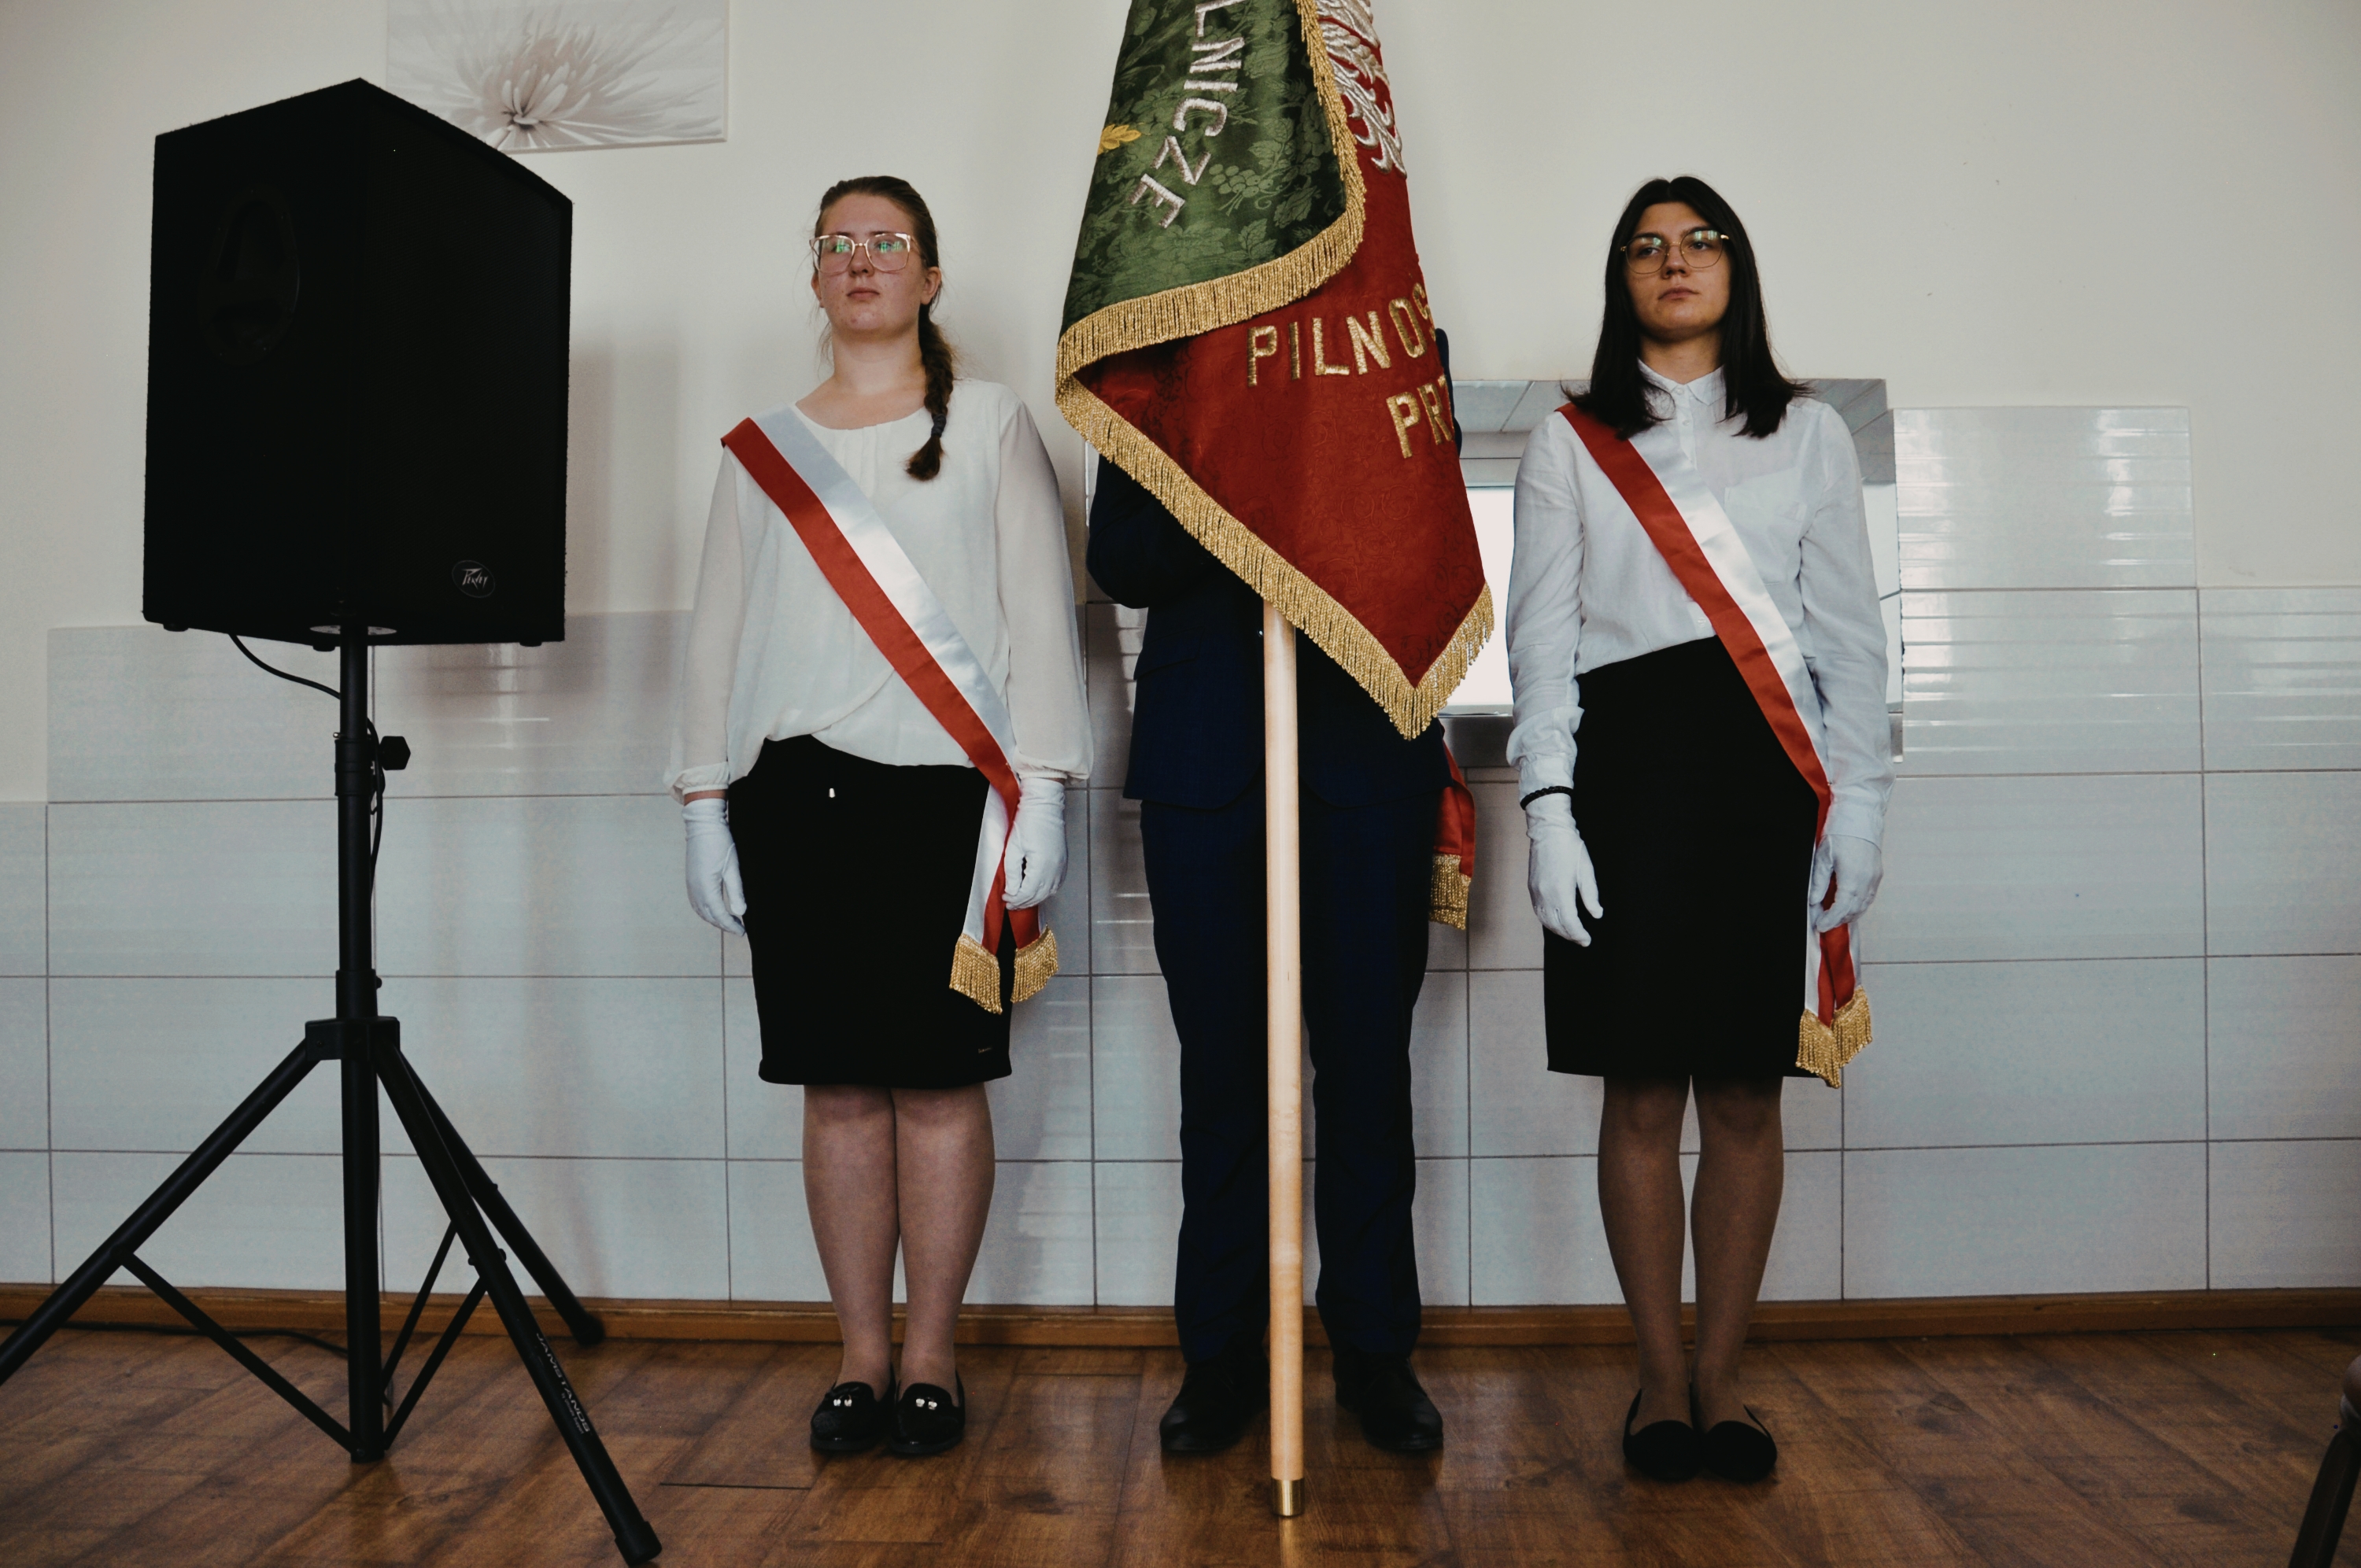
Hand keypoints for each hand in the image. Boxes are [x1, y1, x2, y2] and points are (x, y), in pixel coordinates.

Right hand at [683, 796, 746, 934]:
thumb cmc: (720, 842)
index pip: (719, 914)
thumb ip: (736, 891)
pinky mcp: (690, 880)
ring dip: (714, 919)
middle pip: (709, 915)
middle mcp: (695, 889)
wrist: (703, 824)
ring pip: (701, 911)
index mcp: (706, 887)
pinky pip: (696, 903)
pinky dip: (706, 911)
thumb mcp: (732, 867)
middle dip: (724, 925)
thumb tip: (740, 912)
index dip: (731, 925)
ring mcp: (691, 885)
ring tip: (729, 923)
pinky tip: (715, 911)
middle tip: (739, 930)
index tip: (743, 932)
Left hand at [1004, 777, 1066, 909]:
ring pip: (1049, 892)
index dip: (1015, 898)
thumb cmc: (1029, 822)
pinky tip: (1037, 891)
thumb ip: (1012, 872)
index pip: (1027, 892)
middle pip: (1039, 895)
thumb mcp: (1013, 848)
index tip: (1004, 898)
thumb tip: (1011, 890)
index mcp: (1042, 866)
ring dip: (1034, 898)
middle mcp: (1054, 869)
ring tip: (1021, 900)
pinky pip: (1056, 884)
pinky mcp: (1063, 862)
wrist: (1045, 806)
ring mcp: (1061, 866)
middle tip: (1010, 903)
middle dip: (1023, 902)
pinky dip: (1046, 891)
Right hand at [1525, 792, 1603, 945]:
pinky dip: (1548, 922)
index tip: (1587, 940)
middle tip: (1582, 940)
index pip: (1570, 922)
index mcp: (1561, 890)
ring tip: (1571, 934)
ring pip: (1545, 921)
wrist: (1548, 830)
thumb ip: (1591, 894)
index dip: (1579, 934)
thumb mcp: (1586, 869)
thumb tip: (1597, 914)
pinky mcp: (1531, 888)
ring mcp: (1536, 892)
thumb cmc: (1569, 847)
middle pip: (1557, 925)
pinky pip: (1538, 912)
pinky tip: (1556, 923)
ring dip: (1558, 931)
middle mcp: (1545, 894)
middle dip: (1570, 936)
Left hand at [1810, 834, 1881, 930]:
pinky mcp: (1877, 875)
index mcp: (1852, 877)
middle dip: (1838, 920)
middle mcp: (1867, 881)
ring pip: (1863, 906)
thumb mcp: (1823, 857)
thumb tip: (1814, 901)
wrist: (1860, 818)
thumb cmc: (1840, 834)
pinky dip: (1858, 906)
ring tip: (1833, 918)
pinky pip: (1869, 898)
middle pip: (1853, 910)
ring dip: (1849, 915)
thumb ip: (1819, 882)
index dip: (1830, 920)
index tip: (1820, 926)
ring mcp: (1874, 878)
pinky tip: (1848, 907)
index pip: (1841, 908)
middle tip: (1823, 923)